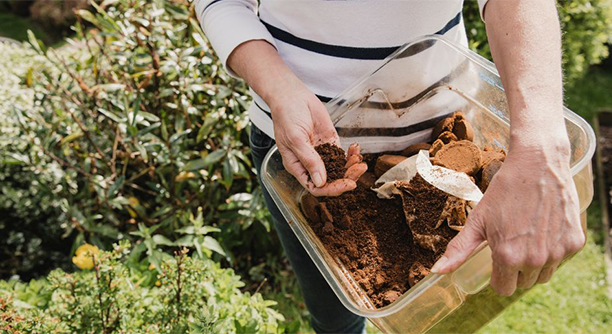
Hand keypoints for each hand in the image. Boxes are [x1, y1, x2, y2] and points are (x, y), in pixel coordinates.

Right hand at [269, 82, 366, 196]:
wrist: (292, 96)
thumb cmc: (286, 116)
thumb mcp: (295, 139)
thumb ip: (309, 160)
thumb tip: (320, 182)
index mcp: (297, 166)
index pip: (315, 186)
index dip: (331, 189)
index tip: (347, 184)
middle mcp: (310, 163)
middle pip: (330, 180)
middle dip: (346, 177)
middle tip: (359, 170)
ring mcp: (321, 153)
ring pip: (339, 169)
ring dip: (351, 167)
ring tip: (360, 160)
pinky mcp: (330, 143)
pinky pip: (342, 155)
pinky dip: (351, 154)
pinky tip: (356, 149)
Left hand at [430, 138, 584, 295]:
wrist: (538, 164)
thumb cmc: (504, 191)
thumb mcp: (478, 220)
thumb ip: (459, 249)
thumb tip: (437, 272)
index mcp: (508, 257)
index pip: (503, 288)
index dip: (497, 275)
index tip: (497, 258)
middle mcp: (534, 259)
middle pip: (523, 283)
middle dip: (515, 269)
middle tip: (512, 241)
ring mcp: (557, 252)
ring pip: (543, 275)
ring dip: (535, 263)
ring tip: (527, 236)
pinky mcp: (575, 243)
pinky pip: (561, 259)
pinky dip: (553, 250)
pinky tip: (544, 229)